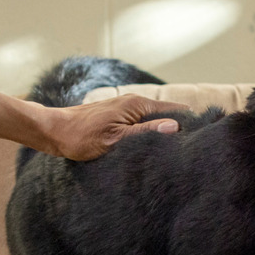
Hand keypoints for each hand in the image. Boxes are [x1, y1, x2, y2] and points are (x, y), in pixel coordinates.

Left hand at [43, 95, 187, 159]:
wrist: (53, 132)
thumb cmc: (82, 137)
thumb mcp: (117, 139)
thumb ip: (147, 132)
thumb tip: (176, 127)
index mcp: (137, 105)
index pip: (175, 111)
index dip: (190, 123)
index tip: (202, 139)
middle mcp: (134, 103)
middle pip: (167, 115)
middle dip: (179, 129)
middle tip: (190, 150)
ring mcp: (126, 109)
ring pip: (155, 120)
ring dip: (164, 133)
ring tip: (175, 151)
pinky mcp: (119, 116)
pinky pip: (143, 123)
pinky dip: (151, 133)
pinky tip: (153, 147)